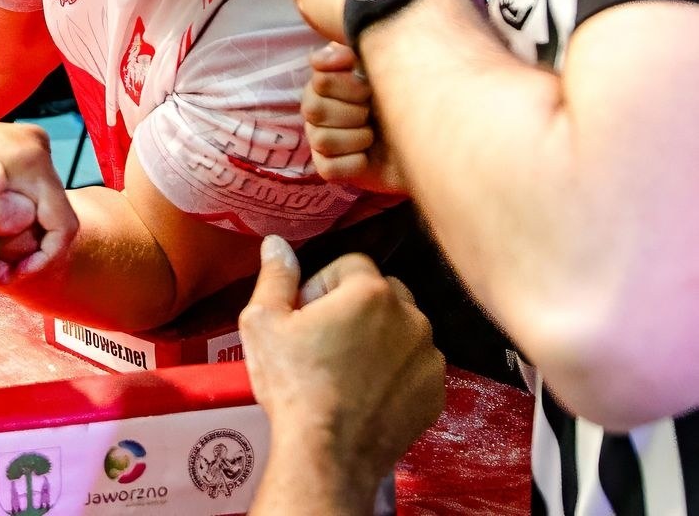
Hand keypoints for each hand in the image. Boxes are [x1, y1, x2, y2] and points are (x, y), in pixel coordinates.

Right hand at [240, 239, 444, 500]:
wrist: (329, 454)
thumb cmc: (295, 386)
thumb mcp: (263, 323)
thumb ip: (275, 276)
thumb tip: (277, 244)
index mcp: (370, 292)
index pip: (349, 265)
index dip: (322, 285)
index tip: (306, 315)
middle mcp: (411, 317)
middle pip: (382, 293)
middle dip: (355, 307)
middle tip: (325, 340)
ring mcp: (428, 357)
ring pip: (402, 329)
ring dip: (379, 338)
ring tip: (345, 369)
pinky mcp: (435, 391)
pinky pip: (415, 366)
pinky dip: (396, 372)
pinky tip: (365, 391)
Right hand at [301, 43, 406, 193]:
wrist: (432, 142)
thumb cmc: (410, 100)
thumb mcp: (386, 67)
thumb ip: (358, 49)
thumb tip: (334, 47)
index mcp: (328, 82)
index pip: (319, 79)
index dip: (348, 86)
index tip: (370, 88)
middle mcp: (319, 109)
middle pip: (315, 108)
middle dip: (354, 112)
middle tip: (374, 113)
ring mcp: (321, 139)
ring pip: (322, 139)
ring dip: (357, 138)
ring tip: (374, 136)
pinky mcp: (330, 168)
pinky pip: (329, 166)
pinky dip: (354, 163)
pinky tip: (367, 157)